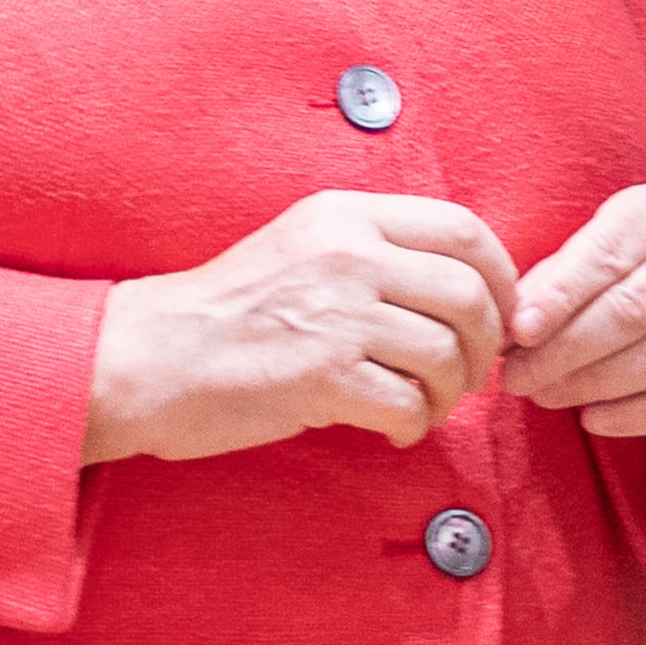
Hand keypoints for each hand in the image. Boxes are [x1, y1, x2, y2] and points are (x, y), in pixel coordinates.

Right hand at [86, 191, 520, 463]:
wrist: (143, 358)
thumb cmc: (228, 312)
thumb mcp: (303, 248)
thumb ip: (377, 253)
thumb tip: (467, 287)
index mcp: (346, 215)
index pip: (465, 230)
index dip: (502, 278)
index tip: (501, 315)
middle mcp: (347, 254)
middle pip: (469, 294)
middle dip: (487, 344)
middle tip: (471, 375)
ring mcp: (335, 314)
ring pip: (446, 353)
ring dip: (450, 392)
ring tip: (426, 406)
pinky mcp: (320, 376)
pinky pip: (408, 403)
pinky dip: (414, 425)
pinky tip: (393, 429)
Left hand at [505, 182, 645, 442]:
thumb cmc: (613, 273)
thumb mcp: (581, 254)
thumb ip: (548, 283)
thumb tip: (513, 327)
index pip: (608, 254)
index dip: (559, 297)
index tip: (517, 332)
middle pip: (633, 309)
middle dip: (566, 350)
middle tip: (518, 378)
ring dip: (593, 384)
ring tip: (546, 395)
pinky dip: (636, 415)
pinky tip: (593, 419)